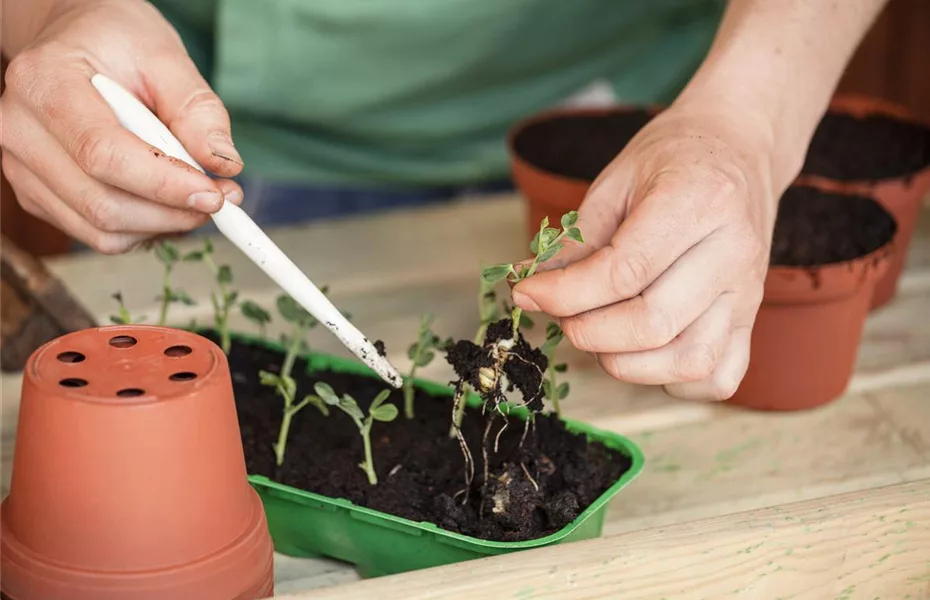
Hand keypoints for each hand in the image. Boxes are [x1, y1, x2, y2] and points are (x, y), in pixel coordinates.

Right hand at [0, 0, 242, 253]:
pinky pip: (98, 234)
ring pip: (102, 230)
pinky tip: (166, 201)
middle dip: (173, 212)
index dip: (163, 184)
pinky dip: (144, 229)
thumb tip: (225, 164)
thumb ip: (197, 110)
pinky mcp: (38, 195)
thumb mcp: (165, 57)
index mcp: (43, 82)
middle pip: (102, 203)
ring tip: (198, 197)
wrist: (79, 43)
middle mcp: (20, 129)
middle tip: (223, 198)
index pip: (103, 154)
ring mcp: (22, 167)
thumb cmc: (119, 43)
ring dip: (164, 225)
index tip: (215, 194)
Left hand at [511, 101, 783, 400]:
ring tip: (600, 335)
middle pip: (653, 323)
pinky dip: (674, 381)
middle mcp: (733, 251)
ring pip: (690, 360)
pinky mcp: (752, 318)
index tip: (528, 294)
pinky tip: (644, 354)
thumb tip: (531, 289)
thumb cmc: (673, 159)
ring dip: (628, 363)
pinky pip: (718, 375)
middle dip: (589, 332)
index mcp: (698, 201)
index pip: (624, 272)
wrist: (738, 147)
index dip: (565, 294)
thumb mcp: (616, 180)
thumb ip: (577, 240)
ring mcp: (749, 291)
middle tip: (563, 315)